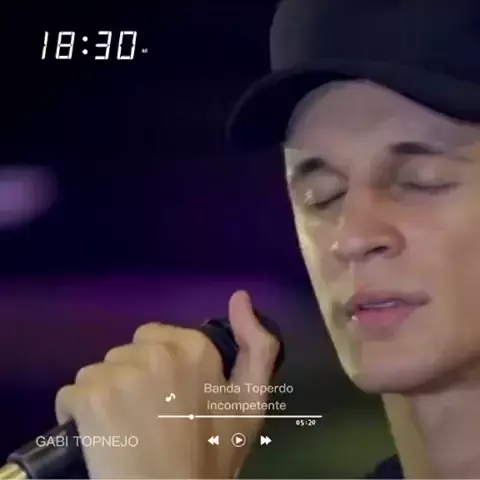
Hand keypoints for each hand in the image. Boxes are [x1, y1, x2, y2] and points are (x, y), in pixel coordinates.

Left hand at [55, 290, 279, 478]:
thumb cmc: (211, 457)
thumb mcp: (250, 404)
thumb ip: (257, 348)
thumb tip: (240, 296)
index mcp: (196, 348)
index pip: (156, 336)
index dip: (158, 367)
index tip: (167, 397)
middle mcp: (158, 352)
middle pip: (127, 352)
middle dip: (134, 377)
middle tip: (148, 417)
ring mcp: (122, 373)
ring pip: (100, 371)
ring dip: (106, 394)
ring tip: (123, 429)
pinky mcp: (90, 398)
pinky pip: (72, 394)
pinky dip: (78, 413)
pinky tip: (97, 437)